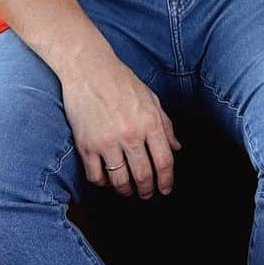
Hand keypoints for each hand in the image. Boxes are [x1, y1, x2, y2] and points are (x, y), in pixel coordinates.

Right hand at [61, 52, 181, 199]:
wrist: (88, 69)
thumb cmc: (122, 81)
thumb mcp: (151, 99)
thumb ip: (165, 124)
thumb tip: (177, 147)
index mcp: (150, 122)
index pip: (164, 161)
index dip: (167, 181)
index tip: (165, 189)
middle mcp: (131, 134)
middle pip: (143, 175)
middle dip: (147, 190)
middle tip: (147, 194)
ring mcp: (107, 142)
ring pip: (120, 181)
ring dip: (126, 190)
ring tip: (128, 190)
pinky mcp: (86, 145)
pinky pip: (96, 176)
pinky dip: (103, 183)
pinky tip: (107, 180)